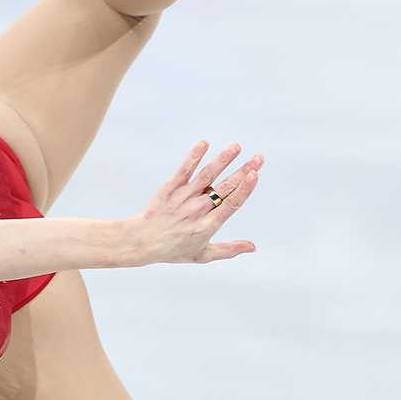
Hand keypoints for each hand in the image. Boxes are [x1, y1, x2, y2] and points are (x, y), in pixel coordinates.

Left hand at [126, 142, 262, 264]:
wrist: (141, 242)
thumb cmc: (173, 250)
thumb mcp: (202, 255)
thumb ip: (228, 250)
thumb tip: (253, 247)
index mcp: (208, 225)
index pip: (230, 205)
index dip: (244, 189)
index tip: (255, 175)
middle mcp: (197, 210)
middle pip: (224, 188)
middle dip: (243, 171)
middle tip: (259, 158)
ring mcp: (183, 198)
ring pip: (206, 176)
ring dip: (222, 160)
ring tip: (236, 147)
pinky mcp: (170, 188)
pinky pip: (183, 171)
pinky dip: (193, 157)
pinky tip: (204, 144)